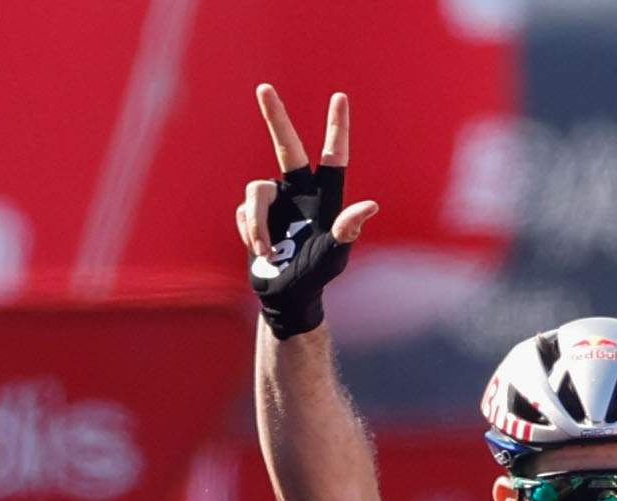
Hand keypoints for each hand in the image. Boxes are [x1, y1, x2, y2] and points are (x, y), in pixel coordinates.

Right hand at [238, 87, 380, 338]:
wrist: (286, 295)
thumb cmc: (316, 276)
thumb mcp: (334, 255)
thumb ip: (348, 229)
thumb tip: (371, 205)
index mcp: (325, 198)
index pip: (334, 157)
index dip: (337, 128)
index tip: (340, 98)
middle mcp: (300, 191)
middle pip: (286, 146)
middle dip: (275, 117)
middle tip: (264, 88)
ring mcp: (275, 200)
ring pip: (256, 192)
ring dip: (257, 224)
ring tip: (266, 251)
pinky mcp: (253, 212)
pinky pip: (245, 212)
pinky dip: (251, 233)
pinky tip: (262, 252)